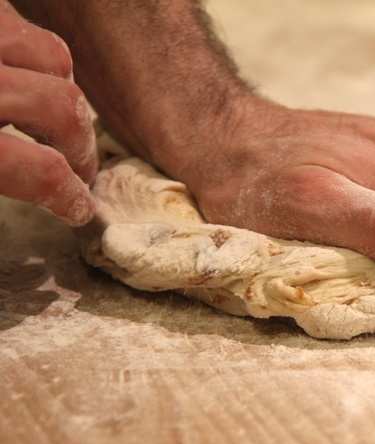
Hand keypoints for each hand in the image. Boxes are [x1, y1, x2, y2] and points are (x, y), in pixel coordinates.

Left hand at [0, 1, 95, 224]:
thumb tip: (41, 182)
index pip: (39, 172)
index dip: (68, 197)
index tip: (78, 208)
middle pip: (62, 108)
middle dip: (79, 145)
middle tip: (77, 167)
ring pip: (53, 57)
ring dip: (61, 92)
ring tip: (47, 116)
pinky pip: (20, 24)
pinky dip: (29, 54)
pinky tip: (14, 74)